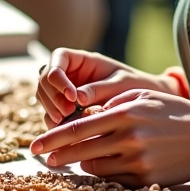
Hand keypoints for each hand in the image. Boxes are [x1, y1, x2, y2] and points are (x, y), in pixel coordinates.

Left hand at [30, 89, 189, 186]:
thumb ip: (113, 103)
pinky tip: (100, 166)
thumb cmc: (173, 113)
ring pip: (95, 167)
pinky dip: (103, 173)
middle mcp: (129, 138)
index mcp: (125, 113)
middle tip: (42, 157)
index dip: (54, 138)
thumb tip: (85, 115)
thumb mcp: (143, 96)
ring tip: (76, 157)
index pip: (79, 127)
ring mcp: (138, 162)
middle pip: (81, 150)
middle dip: (57, 154)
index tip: (36, 145)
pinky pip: (113, 180)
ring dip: (82, 163)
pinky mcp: (146, 180)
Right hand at [37, 48, 175, 126]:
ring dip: (50, 109)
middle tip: (67, 112)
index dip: (58, 75)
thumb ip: (100, 89)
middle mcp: (69, 74)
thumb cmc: (135, 86)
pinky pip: (52, 114)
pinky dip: (53, 122)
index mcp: (81, 60)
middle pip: (46, 79)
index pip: (58, 58)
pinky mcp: (66, 110)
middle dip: (52, 95)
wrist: (145, 103)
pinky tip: (63, 132)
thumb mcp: (121, 83)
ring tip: (64, 122)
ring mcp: (64, 92)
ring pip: (44, 97)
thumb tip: (78, 98)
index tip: (72, 95)